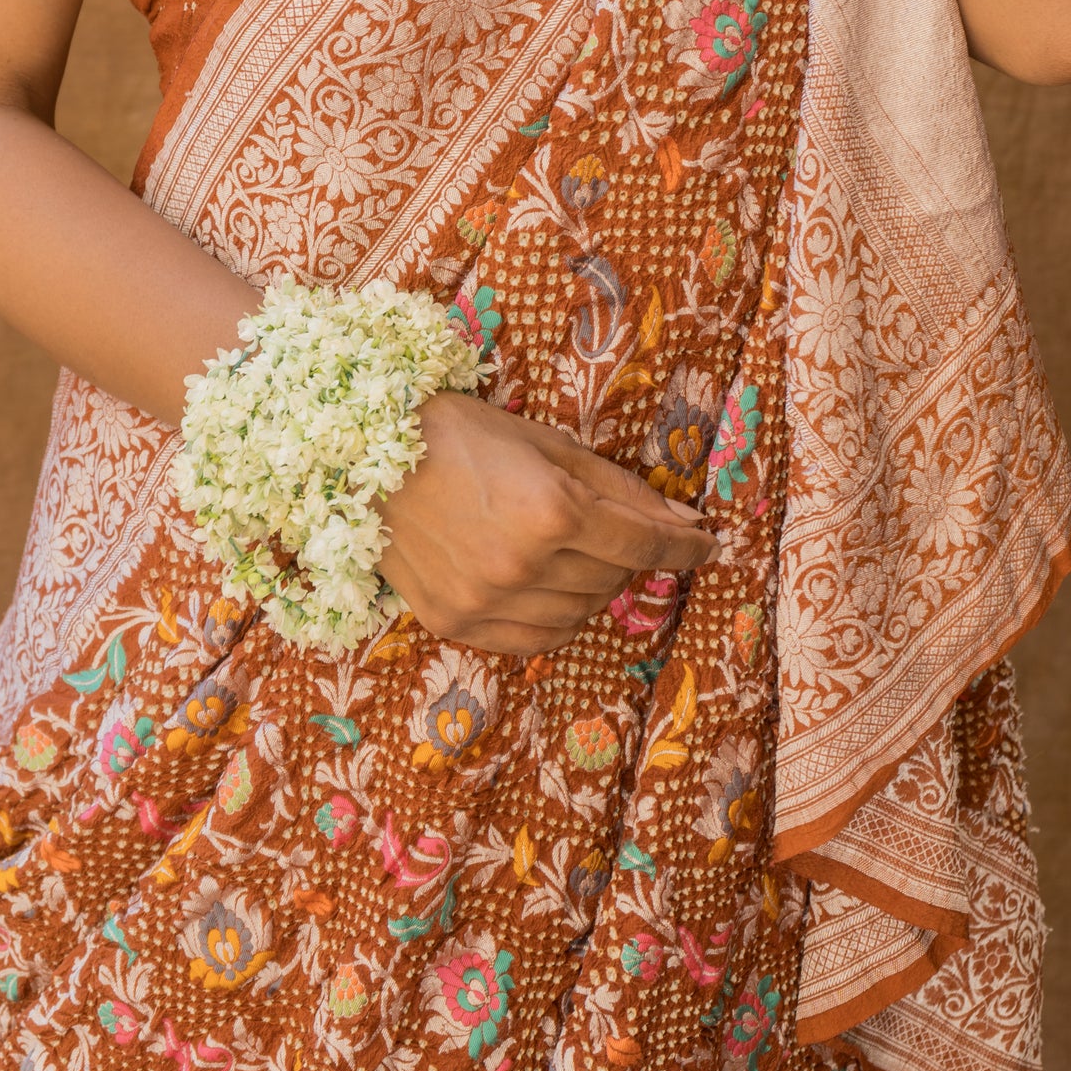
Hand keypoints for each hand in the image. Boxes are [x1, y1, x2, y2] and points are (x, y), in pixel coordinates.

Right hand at [376, 390, 718, 654]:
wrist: (363, 455)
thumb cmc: (462, 434)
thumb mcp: (550, 445)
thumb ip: (620, 490)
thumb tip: (686, 524)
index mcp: (553, 510)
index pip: (646, 545)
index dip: (685, 545)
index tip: (707, 542)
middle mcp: (524, 564)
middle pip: (614, 580)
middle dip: (627, 555)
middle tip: (608, 527)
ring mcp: (487, 600)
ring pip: (579, 614)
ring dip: (591, 585)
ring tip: (566, 550)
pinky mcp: (456, 622)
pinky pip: (534, 637)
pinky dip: (554, 614)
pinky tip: (541, 583)